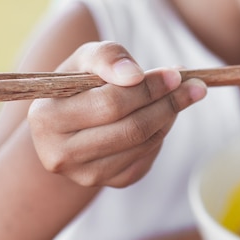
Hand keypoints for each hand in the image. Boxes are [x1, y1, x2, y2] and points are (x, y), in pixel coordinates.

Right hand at [27, 41, 206, 187]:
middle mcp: (61, 154)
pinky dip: (160, 135)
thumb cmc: (80, 85)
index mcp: (46, 118)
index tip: (176, 74)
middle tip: (193, 85)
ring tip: (182, 96)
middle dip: (168, 103)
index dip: (148, 87)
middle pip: (131, 128)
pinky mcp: (110, 183)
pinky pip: (147, 159)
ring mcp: (85, 175)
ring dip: (169, 117)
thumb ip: (107, 56)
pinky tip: (162, 117)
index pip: (110, 103)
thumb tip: (134, 75)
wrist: (69, 124)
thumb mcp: (86, 60)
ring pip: (143, 145)